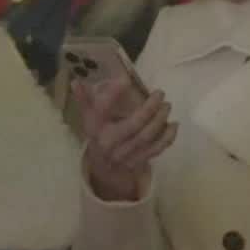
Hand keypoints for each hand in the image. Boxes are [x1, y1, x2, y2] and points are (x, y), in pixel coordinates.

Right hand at [75, 78, 174, 202]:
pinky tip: (174, 125)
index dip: (112, 94)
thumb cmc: (98, 135)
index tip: (125, 80)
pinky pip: (155, 150)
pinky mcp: (138, 161)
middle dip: (149, 109)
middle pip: (133, 125)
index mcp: (96, 128)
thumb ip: (84, 99)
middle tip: (160, 94)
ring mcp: (125, 153)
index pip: (102, 110)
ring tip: (167, 106)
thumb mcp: (89, 118)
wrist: (103, 168)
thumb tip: (75, 81)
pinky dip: (167, 138)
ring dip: (160, 120)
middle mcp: (110, 142)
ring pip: (146, 137)